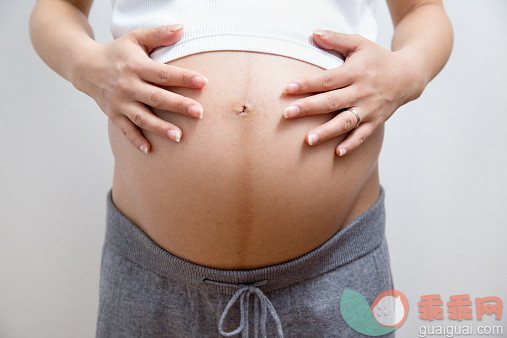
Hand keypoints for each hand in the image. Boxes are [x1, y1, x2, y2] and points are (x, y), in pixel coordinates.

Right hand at [71, 24, 208, 152]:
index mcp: (136, 66)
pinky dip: (136, 140)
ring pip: (142, 117)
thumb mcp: (135, 38)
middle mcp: (127, 85)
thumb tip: (181, 29)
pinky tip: (149, 150)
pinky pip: (126, 130)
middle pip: (156, 97)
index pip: (163, 73)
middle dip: (178, 105)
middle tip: (199, 112)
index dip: (184, 77)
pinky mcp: (114, 115)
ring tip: (179, 137)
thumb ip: (158, 35)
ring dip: (160, 127)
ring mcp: (120, 102)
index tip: (203, 82)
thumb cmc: (117, 52)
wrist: (85, 67)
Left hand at [282, 29, 426, 155]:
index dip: (307, 84)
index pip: (327, 79)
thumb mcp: (359, 44)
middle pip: (332, 101)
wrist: (408, 76)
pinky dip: (352, 144)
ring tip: (309, 140)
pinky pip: (363, 135)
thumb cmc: (378, 59)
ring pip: (346, 121)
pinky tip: (338, 153)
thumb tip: (313, 33)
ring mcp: (369, 108)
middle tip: (287, 114)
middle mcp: (362, 92)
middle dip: (309, 108)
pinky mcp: (376, 121)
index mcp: (355, 72)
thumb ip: (336, 39)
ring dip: (327, 131)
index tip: (287, 88)